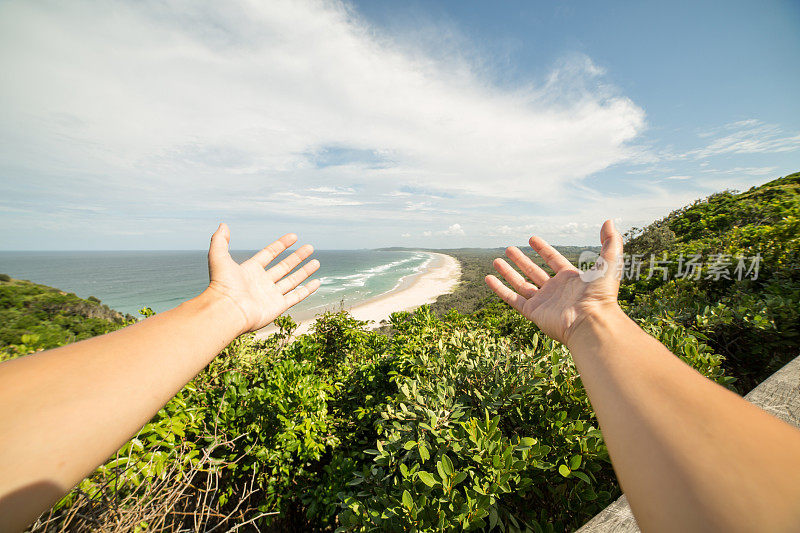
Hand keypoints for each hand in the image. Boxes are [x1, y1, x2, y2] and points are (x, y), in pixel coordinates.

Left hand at [205, 223, 319, 333]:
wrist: (227, 310)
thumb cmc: (222, 285)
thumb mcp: (218, 257)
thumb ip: (220, 240)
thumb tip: (223, 225)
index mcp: (250, 270)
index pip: (269, 254)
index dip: (281, 245)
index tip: (294, 236)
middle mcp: (262, 282)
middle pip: (284, 266)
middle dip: (297, 257)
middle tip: (310, 247)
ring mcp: (271, 295)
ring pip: (292, 280)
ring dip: (305, 271)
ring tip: (316, 261)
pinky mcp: (278, 307)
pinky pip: (296, 297)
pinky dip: (307, 290)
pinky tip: (317, 282)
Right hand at [485, 219, 622, 345]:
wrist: (592, 322)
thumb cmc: (601, 294)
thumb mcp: (610, 262)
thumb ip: (610, 242)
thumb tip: (609, 221)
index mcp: (571, 279)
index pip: (554, 260)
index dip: (543, 249)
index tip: (532, 239)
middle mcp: (555, 290)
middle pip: (534, 272)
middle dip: (522, 260)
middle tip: (509, 248)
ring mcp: (544, 302)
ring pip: (521, 284)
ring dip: (508, 272)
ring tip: (496, 260)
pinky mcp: (534, 313)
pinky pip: (513, 299)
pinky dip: (500, 289)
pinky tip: (489, 278)